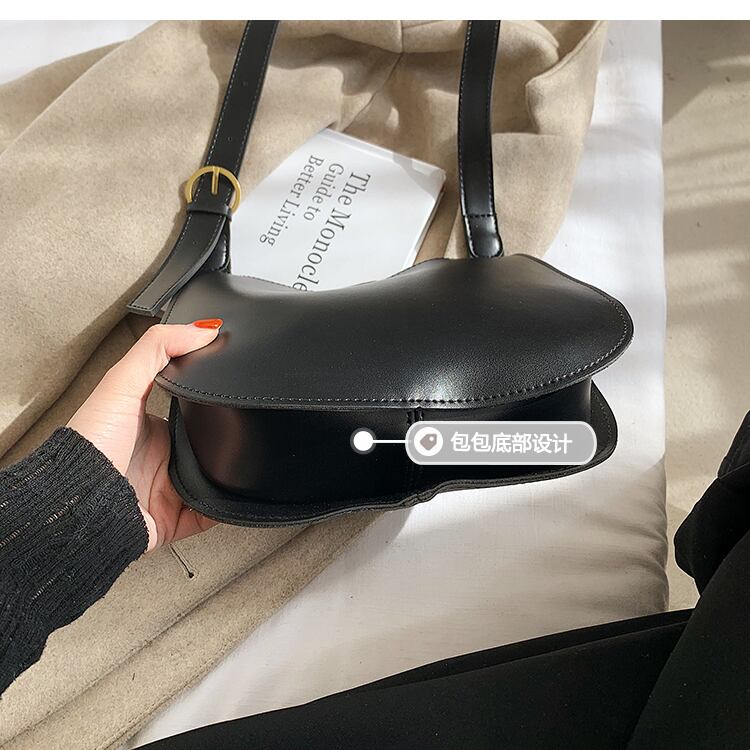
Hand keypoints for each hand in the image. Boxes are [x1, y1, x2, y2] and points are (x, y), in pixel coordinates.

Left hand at [68, 319, 223, 550]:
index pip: (188, 406)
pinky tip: (234, 495)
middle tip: (248, 425)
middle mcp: (159, 458)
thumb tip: (203, 328)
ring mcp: (168, 489)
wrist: (82, 505)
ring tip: (246, 459)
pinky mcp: (175, 518)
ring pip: (212, 478)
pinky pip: (210, 512)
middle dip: (226, 438)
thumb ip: (157, 349)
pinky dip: (224, 507)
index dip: (209, 395)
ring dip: (227, 473)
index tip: (234, 380)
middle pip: (206, 444)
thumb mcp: (121, 383)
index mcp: (149, 425)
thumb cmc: (90, 444)